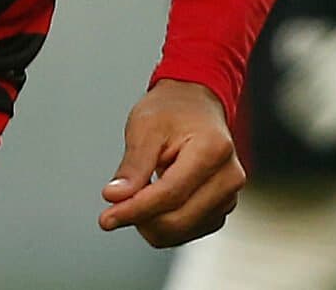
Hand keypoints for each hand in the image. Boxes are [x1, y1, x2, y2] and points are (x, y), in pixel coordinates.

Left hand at [96, 79, 244, 247]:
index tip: (107, 217)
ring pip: (180, 232)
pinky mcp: (221, 209)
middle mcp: (228, 176)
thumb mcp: (144, 127)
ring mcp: (229, 195)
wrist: (195, 104)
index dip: (135, 209)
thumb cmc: (173, 111)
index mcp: (213, 149)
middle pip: (177, 220)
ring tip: (141, 192)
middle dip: (140, 218)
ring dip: (151, 223)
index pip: (170, 194)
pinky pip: (187, 232)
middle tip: (117, 203)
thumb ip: (132, 166)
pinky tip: (155, 202)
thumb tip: (115, 198)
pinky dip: (164, 225)